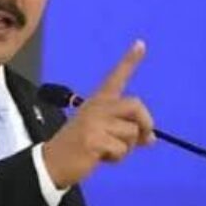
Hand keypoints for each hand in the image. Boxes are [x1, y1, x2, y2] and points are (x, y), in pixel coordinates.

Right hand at [42, 40, 155, 188]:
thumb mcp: (104, 133)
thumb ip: (128, 131)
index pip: (116, 77)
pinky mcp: (93, 138)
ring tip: (107, 150)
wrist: (53, 161)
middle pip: (135, 105)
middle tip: (146, 138)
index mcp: (98, 101)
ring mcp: (94, 122)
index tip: (141, 43)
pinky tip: (100, 157)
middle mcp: (96, 106)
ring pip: (131, 132)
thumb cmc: (81, 146)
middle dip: (145, 122)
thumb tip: (151, 137)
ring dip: (127, 147)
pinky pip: (121, 149)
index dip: (130, 60)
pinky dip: (116, 158)